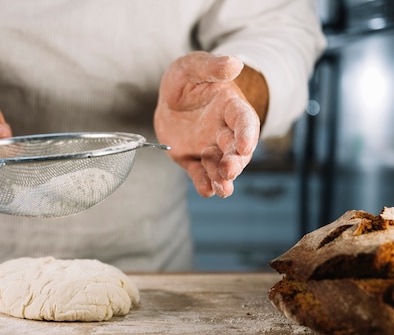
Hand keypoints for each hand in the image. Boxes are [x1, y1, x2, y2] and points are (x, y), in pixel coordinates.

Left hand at [154, 51, 260, 197]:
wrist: (168, 99)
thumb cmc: (186, 79)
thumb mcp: (193, 66)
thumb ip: (212, 67)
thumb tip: (234, 64)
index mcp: (230, 107)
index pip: (244, 121)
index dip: (246, 134)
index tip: (244, 146)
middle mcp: (224, 130)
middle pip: (235, 149)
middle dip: (235, 161)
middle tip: (230, 170)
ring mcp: (209, 146)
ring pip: (219, 165)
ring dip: (222, 178)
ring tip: (223, 190)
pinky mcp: (192, 158)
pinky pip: (199, 172)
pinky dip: (203, 182)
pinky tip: (206, 190)